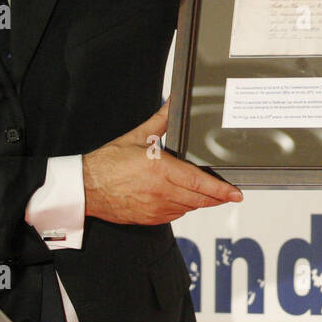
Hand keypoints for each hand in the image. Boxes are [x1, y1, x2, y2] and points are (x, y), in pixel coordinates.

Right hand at [83, 100, 242, 224]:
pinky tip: (183, 199)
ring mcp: (155, 208)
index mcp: (161, 170)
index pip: (199, 182)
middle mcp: (160, 192)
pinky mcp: (148, 218)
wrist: (86, 187)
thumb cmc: (108, 163)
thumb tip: (173, 103)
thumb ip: (161, 119)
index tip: (235, 193)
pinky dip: (183, 207)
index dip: (220, 189)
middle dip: (217, 197)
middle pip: (199, 199)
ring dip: (200, 201)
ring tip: (206, 192)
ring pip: (188, 208)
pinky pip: (175, 215)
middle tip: (229, 193)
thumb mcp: (138, 136)